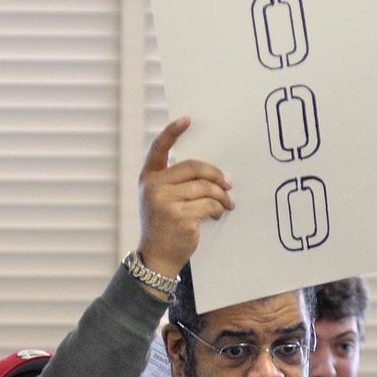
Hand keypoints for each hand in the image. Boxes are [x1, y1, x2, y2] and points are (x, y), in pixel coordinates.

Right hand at [137, 117, 234, 278]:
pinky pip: (209, 205)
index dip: (173, 132)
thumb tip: (210, 172)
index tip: (187, 119)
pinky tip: (218, 215)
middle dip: (215, 174)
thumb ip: (176, 182)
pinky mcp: (180, 216)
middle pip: (193, 167)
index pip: (159, 148)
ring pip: (205, 188)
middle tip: (228, 184)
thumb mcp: (161, 200)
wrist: (157, 257)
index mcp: (149, 178)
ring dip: (221, 196)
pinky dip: (218, 209)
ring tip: (226, 204)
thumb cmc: (164, 226)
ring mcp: (165, 202)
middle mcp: (153, 187)